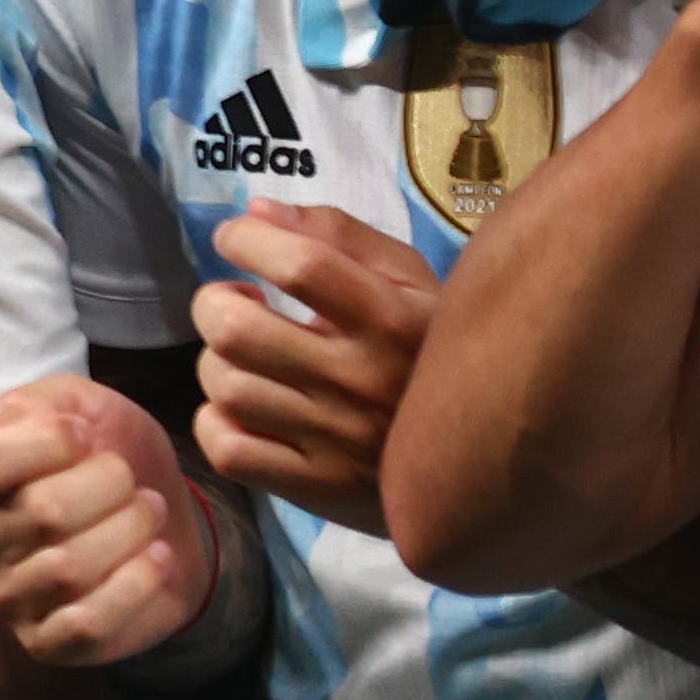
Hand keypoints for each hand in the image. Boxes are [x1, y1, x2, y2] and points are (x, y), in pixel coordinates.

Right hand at [0, 379, 223, 667]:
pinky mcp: (46, 643)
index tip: (86, 434)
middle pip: (43, 512)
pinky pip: (86, 623)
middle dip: (111, 487)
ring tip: (151, 514)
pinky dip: (135, 585)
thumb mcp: (83, 408)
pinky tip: (158, 558)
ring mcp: (9, 598)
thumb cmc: (113, 459)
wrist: (164, 521)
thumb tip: (15, 420)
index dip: (46, 443)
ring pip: (68, 569)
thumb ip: (46, 402)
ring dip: (131, 532)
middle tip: (136, 484)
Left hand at [193, 201, 435, 527]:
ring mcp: (339, 441)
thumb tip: (256, 211)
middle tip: (237, 304)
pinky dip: (216, 422)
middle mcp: (365, 381)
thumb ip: (341, 238)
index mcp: (395, 322)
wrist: (483, 465)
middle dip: (216, 304)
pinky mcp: (316, 488)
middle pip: (236, 328)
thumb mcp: (412, 284)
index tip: (235, 239)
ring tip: (247, 359)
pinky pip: (225, 446)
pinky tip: (244, 409)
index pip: (300, 266)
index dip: (247, 240)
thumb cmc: (431, 355)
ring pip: (224, 385)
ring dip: (219, 363)